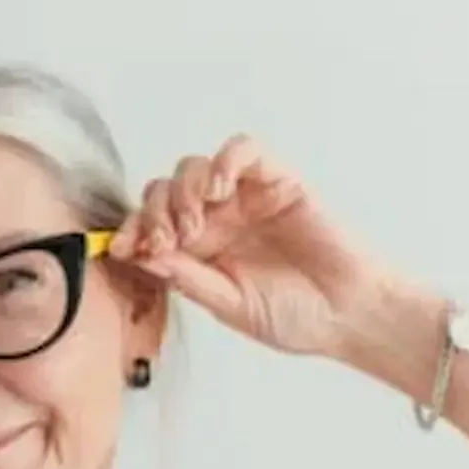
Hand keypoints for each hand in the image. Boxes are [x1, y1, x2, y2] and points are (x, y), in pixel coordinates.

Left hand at [107, 134, 387, 358]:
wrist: (347, 315)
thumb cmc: (296, 317)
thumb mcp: (229, 305)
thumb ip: (187, 278)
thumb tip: (141, 255)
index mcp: (199, 253)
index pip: (150, 227)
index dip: (131, 230)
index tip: (121, 247)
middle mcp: (217, 221)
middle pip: (163, 192)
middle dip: (153, 213)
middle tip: (168, 241)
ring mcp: (245, 198)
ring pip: (193, 168)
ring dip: (183, 192)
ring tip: (196, 226)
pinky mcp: (277, 180)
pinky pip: (243, 151)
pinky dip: (225, 161)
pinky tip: (219, 190)